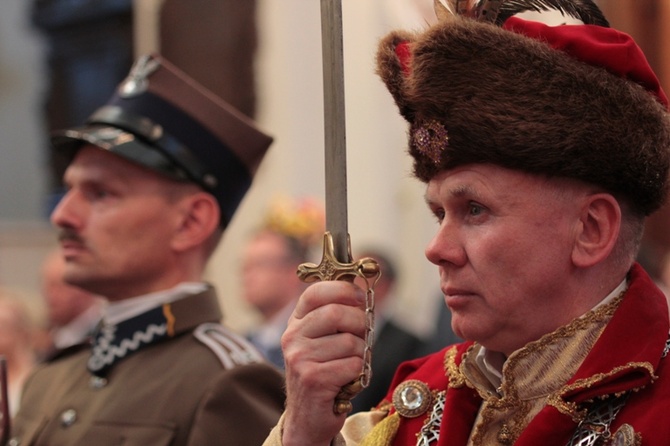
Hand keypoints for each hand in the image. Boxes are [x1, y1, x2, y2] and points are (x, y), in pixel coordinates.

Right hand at [281, 280, 366, 445]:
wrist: (307, 418)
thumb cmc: (324, 374)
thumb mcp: (322, 340)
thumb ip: (336, 316)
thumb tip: (361, 291)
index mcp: (295, 322)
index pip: (316, 292)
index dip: (343, 290)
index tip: (360, 298)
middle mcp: (292, 337)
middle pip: (337, 313)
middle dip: (360, 324)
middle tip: (362, 337)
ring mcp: (300, 358)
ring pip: (350, 342)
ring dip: (361, 354)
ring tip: (350, 365)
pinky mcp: (313, 379)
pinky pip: (353, 365)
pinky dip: (359, 373)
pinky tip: (347, 380)